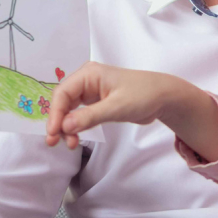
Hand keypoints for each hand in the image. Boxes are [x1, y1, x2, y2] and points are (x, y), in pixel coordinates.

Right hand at [46, 61, 217, 153]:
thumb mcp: (116, 107)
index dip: (55, 113)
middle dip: (58, 121)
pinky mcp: (97, 102)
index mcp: (89, 74)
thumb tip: (65, 126)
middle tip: (55, 142)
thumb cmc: (143, 95)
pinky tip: (76, 137)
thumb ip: (90, 117)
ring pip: (69, 109)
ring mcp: (91, 91)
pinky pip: (79, 114)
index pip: (63, 92)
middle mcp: (87, 80)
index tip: (54, 133)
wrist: (163, 97)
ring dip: (66, 126)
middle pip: (63, 101)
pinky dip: (76, 126)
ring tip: (70, 143)